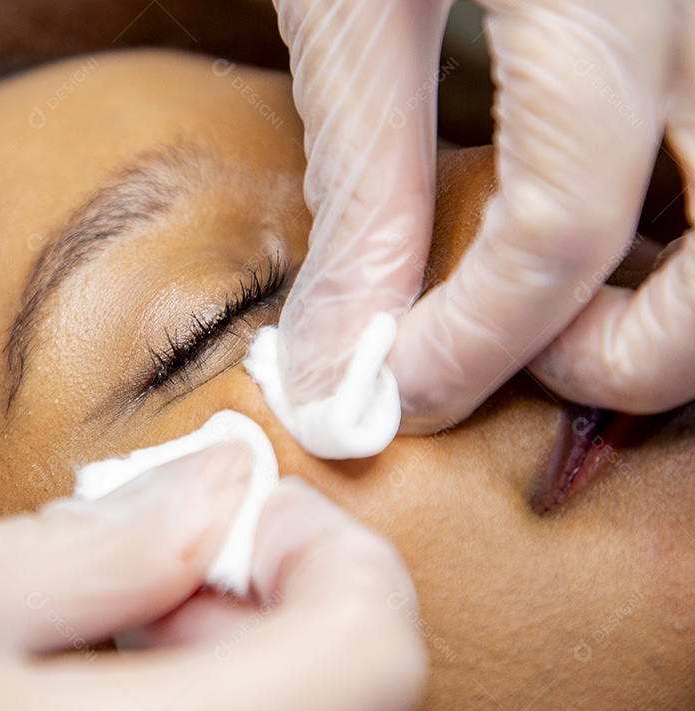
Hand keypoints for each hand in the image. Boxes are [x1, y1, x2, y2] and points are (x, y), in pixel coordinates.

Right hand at [0, 446, 424, 710]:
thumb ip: (95, 544)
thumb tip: (221, 483)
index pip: (373, 658)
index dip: (331, 559)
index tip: (245, 514)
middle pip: (352, 702)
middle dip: (278, 602)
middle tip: (173, 557)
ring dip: (244, 656)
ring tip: (132, 613)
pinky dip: (204, 704)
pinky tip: (112, 681)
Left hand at [273, 0, 694, 437]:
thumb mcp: (353, 10)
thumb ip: (366, 177)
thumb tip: (335, 353)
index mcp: (595, 4)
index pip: (561, 230)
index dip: (473, 345)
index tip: (398, 389)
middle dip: (647, 354)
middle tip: (543, 364)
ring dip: (686, 296)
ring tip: (579, 300)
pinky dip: (689, 224)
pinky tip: (612, 224)